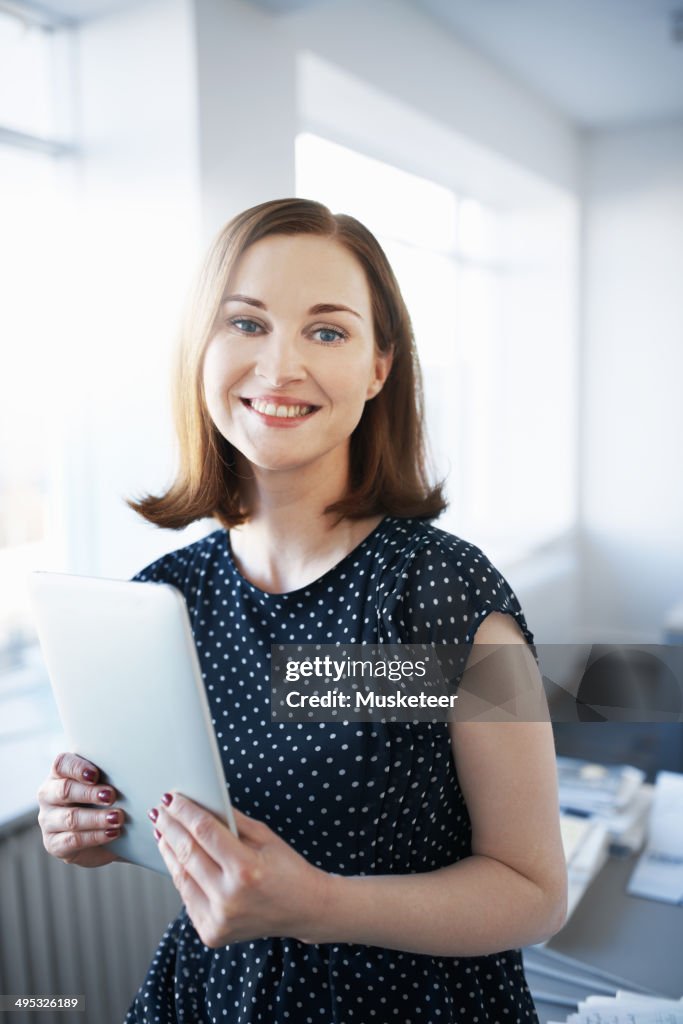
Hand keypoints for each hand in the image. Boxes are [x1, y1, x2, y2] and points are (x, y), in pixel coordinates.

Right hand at [37, 752, 123, 867]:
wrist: (100, 838)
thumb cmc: (102, 802)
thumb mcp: (104, 784)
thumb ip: (108, 775)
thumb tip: (131, 767)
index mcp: (59, 775)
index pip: (61, 765)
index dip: (77, 768)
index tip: (95, 774)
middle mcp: (48, 796)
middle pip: (64, 790)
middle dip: (90, 793)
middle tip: (112, 796)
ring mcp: (48, 821)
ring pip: (70, 818)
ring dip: (96, 818)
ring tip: (117, 818)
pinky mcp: (53, 844)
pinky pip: (72, 840)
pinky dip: (95, 836)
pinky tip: (112, 833)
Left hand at [150, 793, 329, 947]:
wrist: (306, 910)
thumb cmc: (288, 870)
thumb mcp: (265, 837)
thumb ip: (232, 820)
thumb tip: (202, 803)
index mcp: (246, 870)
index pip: (204, 832)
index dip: (185, 812)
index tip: (172, 799)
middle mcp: (229, 898)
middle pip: (188, 853)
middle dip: (170, 828)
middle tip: (160, 811)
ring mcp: (218, 919)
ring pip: (181, 878)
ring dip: (169, 852)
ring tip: (163, 832)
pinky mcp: (211, 933)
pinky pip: (188, 899)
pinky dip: (181, 876)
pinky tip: (177, 859)